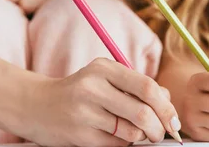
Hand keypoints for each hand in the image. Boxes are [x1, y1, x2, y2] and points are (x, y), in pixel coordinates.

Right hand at [17, 58, 179, 145]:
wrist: (35, 105)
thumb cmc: (78, 92)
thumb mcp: (104, 79)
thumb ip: (135, 86)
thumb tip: (167, 100)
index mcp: (103, 68)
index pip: (147, 87)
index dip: (167, 107)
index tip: (173, 121)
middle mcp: (93, 87)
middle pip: (142, 112)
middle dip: (159, 128)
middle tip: (161, 134)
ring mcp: (84, 112)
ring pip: (131, 132)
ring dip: (141, 137)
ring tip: (136, 134)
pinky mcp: (79, 134)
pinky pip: (115, 144)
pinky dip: (123, 143)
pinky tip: (113, 136)